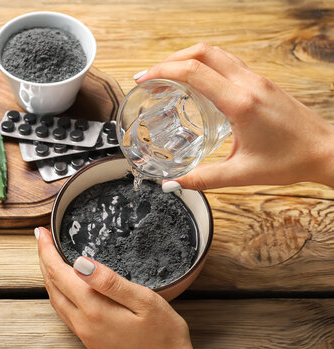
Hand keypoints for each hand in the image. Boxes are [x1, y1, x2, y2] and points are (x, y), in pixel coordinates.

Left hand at [36, 227, 196, 348]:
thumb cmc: (163, 335)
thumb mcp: (144, 301)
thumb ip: (110, 282)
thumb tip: (81, 263)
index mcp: (94, 309)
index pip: (59, 273)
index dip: (47, 250)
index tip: (42, 232)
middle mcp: (83, 322)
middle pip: (52, 285)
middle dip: (43, 259)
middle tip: (42, 237)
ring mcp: (84, 332)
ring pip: (54, 299)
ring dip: (48, 275)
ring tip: (48, 255)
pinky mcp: (89, 338)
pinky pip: (63, 310)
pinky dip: (57, 291)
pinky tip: (63, 284)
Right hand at [135, 43, 333, 189]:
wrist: (325, 151)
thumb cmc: (290, 160)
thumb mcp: (241, 173)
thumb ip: (202, 179)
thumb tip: (173, 184)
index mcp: (241, 102)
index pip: (194, 71)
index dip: (162, 71)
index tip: (144, 79)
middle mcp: (249, 84)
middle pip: (202, 52)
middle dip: (170, 59)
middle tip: (151, 77)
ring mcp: (257, 79)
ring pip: (215, 53)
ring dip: (187, 59)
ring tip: (168, 78)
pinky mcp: (261, 82)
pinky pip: (227, 63)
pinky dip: (204, 66)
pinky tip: (196, 85)